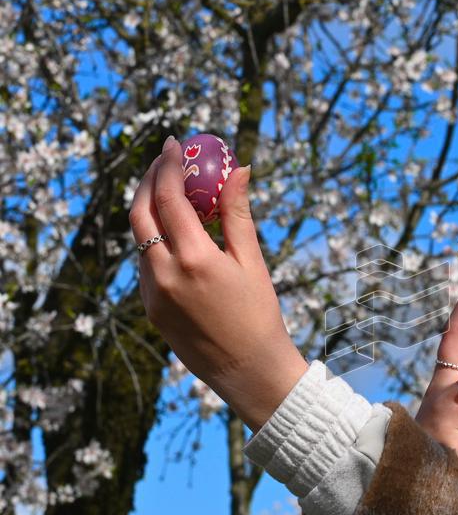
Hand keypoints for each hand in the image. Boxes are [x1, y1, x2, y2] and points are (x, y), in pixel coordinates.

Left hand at [129, 136, 307, 430]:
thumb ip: (237, 214)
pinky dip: (157, 240)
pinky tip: (181, 238)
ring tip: (178, 196)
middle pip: (139, 212)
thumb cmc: (259, 314)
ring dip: (152, 209)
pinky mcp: (149, 307)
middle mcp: (164, 274)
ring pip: (140, 238)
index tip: (176, 144)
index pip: (168, 197)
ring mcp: (152, 293)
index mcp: (194, 259)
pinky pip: (146, 263)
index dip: (168, 165)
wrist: (248, 369)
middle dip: (149, 180)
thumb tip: (239, 170)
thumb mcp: (252, 261)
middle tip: (165, 161)